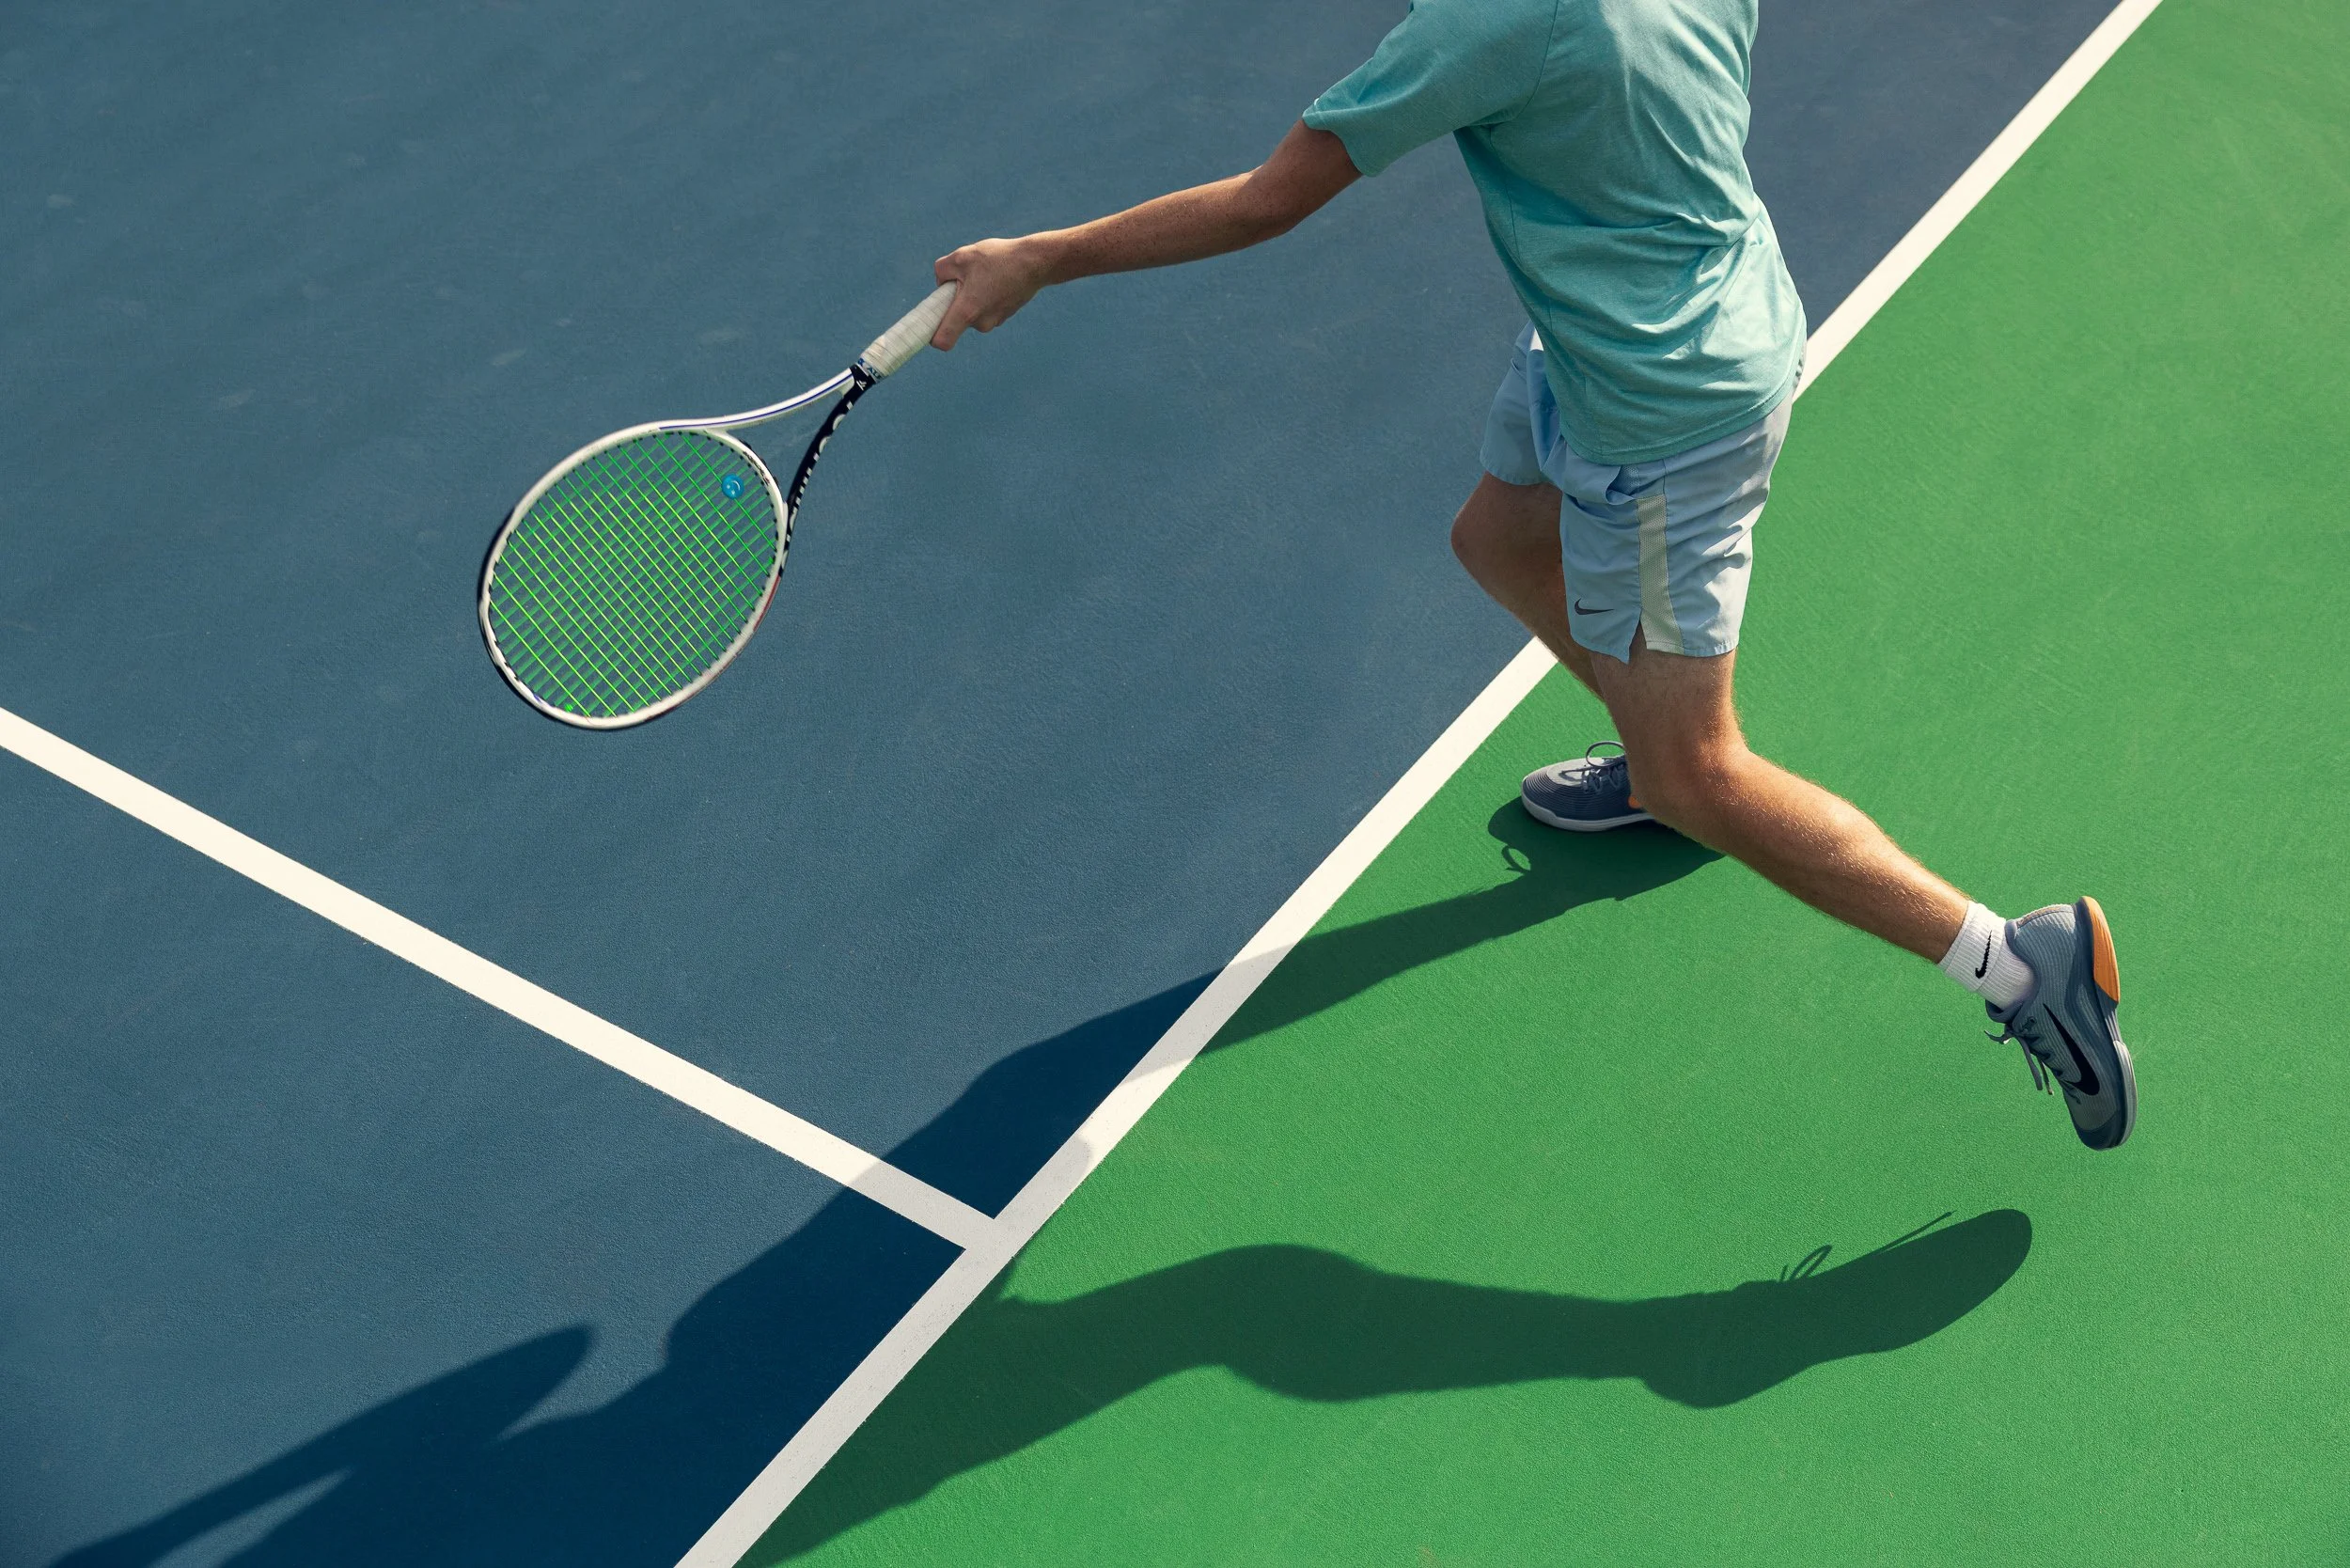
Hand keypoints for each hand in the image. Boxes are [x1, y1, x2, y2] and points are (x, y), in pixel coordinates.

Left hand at [931, 235, 1058, 348]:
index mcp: (967, 311)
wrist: (1036, 263)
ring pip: (970, 311)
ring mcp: (994, 321)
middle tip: (965, 277)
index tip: (927, 326)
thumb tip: (941, 283)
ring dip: (970, 296)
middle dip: (954, 300)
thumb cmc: (998, 259)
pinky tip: (996, 278)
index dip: (930, 336)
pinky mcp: (1003, 316)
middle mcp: (981, 323)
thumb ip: (941, 270)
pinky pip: (983, 308)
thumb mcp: (961, 256)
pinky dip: (983, 296)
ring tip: (985, 275)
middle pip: (955, 318)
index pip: (942, 341)